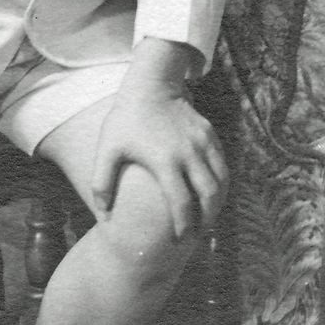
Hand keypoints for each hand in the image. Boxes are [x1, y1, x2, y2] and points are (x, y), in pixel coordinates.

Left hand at [87, 83, 225, 239]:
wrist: (151, 84)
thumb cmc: (125, 120)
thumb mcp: (107, 151)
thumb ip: (102, 185)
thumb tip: (103, 216)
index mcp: (165, 162)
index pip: (182, 203)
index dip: (184, 225)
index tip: (180, 239)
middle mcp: (190, 153)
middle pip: (210, 194)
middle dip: (208, 218)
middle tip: (200, 234)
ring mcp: (203, 142)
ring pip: (223, 179)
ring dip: (219, 201)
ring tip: (210, 217)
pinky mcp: (210, 133)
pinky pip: (222, 163)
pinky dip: (221, 181)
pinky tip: (212, 191)